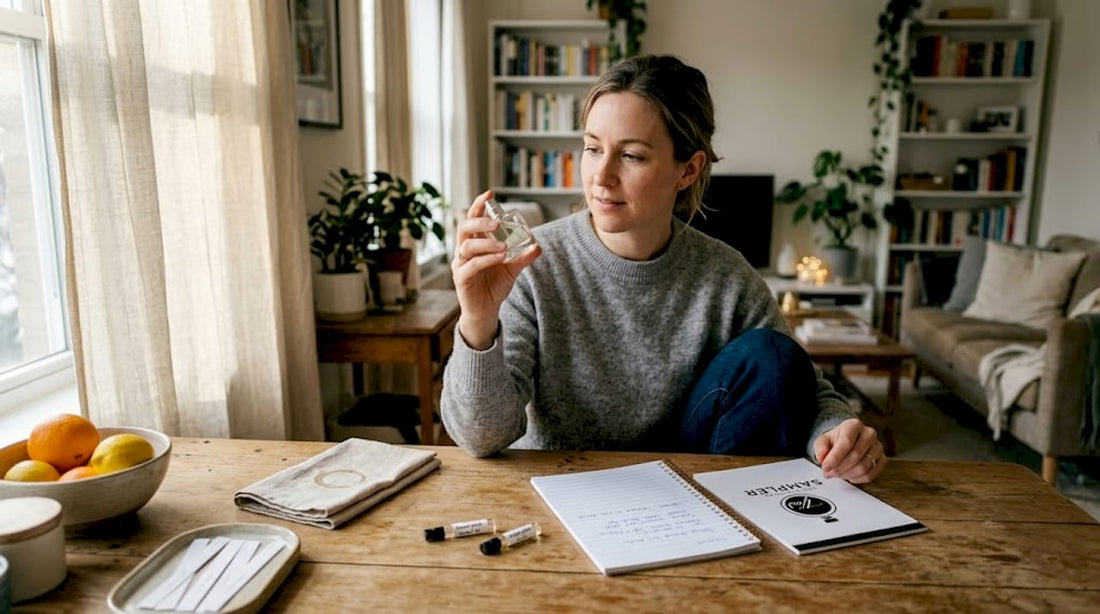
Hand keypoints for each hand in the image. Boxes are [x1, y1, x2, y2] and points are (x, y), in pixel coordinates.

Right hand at [451, 191, 540, 348]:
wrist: (486, 312)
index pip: (472, 219)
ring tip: (503, 246)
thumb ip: (522, 257)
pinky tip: (499, 257)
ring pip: (467, 247)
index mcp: (474, 244)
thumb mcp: (511, 269)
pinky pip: (471, 265)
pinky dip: (486, 260)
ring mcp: (460, 264)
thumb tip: (538, 246)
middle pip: (464, 228)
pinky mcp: (461, 278)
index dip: (478, 206)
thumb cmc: (494, 287)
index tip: (490, 194)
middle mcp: (464, 251)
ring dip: (486, 244)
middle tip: (496, 223)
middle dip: (479, 222)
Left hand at [812, 418, 884, 483]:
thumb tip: (822, 458)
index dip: (835, 457)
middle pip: (855, 456)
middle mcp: (869, 434)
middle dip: (839, 468)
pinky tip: (849, 476)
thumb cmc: (835, 441)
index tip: (825, 466)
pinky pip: (871, 475)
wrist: (847, 442)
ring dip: (847, 474)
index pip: (846, 442)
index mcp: (854, 425)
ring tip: (837, 474)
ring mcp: (878, 447)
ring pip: (863, 467)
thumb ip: (820, 448)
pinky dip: (857, 479)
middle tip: (828, 473)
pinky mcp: (882, 459)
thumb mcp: (823, 441)